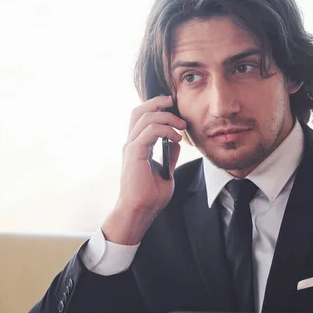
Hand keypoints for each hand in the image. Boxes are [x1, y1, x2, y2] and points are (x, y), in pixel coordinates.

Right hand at [102, 95, 186, 244]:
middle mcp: (131, 144)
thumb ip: (169, 156)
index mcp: (136, 147)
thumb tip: (175, 143)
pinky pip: (150, 131)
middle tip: (174, 102)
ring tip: (181, 125)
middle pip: (139, 111)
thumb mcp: (165, 172)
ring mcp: (131, 147)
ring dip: (167, 117)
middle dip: (157, 102)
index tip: (174, 109)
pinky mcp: (134, 153)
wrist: (140, 210)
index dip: (156, 108)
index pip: (142, 118)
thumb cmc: (150, 197)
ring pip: (145, 117)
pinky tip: (176, 138)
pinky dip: (165, 130)